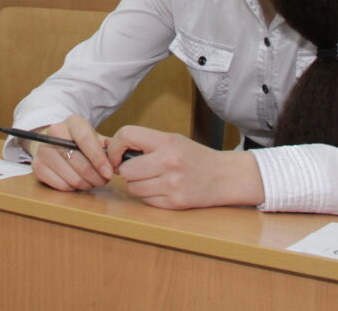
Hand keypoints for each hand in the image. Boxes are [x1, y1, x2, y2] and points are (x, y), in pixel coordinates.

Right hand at [29, 115, 113, 191]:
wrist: (53, 140)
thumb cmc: (79, 141)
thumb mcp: (94, 137)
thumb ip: (108, 147)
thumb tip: (120, 160)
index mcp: (73, 122)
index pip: (85, 140)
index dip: (99, 159)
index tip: (109, 172)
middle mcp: (55, 133)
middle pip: (79, 162)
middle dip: (96, 176)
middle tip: (104, 180)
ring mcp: (43, 150)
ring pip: (72, 177)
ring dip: (87, 184)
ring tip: (92, 181)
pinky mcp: (37, 165)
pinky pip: (61, 186)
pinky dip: (73, 188)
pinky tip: (78, 182)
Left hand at [106, 126, 265, 209]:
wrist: (224, 176)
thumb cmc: (195, 157)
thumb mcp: (173, 140)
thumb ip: (146, 144)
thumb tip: (112, 153)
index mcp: (167, 141)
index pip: (126, 135)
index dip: (115, 146)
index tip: (117, 154)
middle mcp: (169, 161)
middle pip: (126, 170)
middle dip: (127, 171)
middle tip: (138, 169)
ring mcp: (172, 184)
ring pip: (133, 188)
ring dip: (138, 185)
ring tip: (153, 179)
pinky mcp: (175, 202)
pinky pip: (146, 201)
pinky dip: (149, 196)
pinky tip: (162, 189)